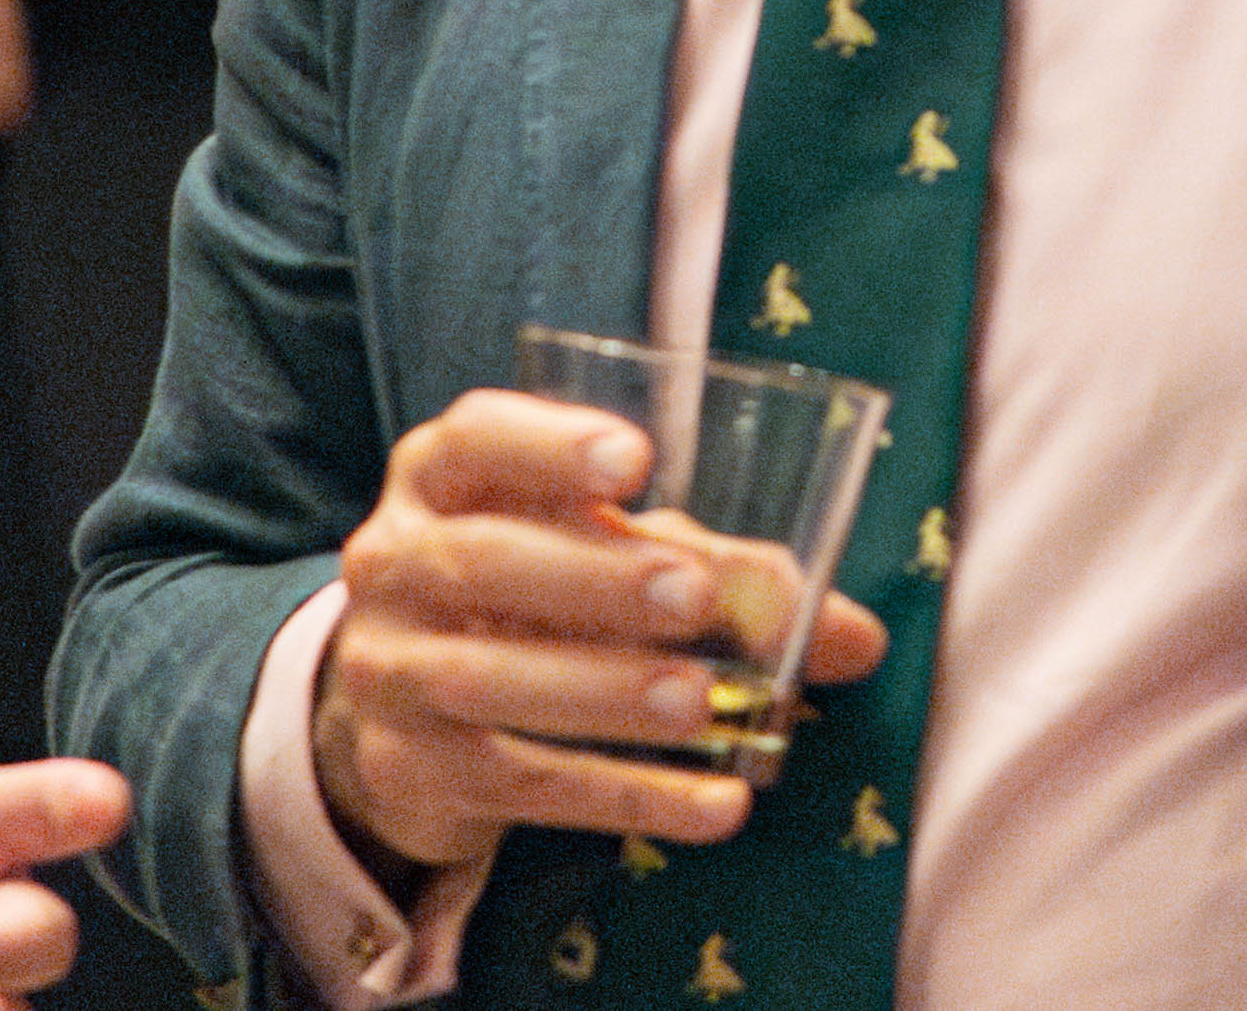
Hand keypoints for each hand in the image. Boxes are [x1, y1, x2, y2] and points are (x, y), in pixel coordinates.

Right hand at [313, 389, 889, 880]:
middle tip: (690, 597)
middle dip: (591, 578)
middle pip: (479, 562)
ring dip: (604, 692)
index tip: (639, 461)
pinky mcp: (412, 769)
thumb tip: (858, 637)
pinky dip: (626, 797)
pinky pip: (523, 785)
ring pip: (487, 680)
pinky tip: (717, 806)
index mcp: (439, 478)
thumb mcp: (603, 553)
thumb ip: (718, 572)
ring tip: (701, 706)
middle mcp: (394, 563)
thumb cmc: (532, 594)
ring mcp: (388, 672)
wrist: (408, 711)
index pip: (477, 438)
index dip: (550, 445)